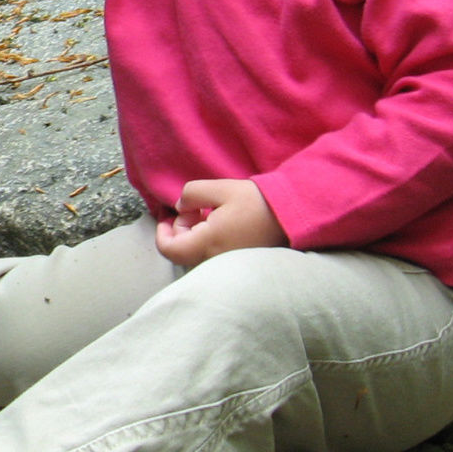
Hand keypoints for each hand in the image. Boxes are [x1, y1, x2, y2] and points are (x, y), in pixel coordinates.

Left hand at [154, 179, 288, 266]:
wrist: (291, 215)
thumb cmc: (256, 202)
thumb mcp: (219, 189)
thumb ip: (191, 195)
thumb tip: (180, 207)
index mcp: (207, 244)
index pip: (169, 250)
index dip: (161, 232)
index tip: (168, 215)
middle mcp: (214, 259)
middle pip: (181, 251)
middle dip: (181, 228)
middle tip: (195, 207)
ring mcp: (227, 263)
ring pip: (196, 253)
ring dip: (195, 233)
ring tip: (209, 212)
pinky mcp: (237, 261)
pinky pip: (212, 254)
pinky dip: (208, 239)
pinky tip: (220, 221)